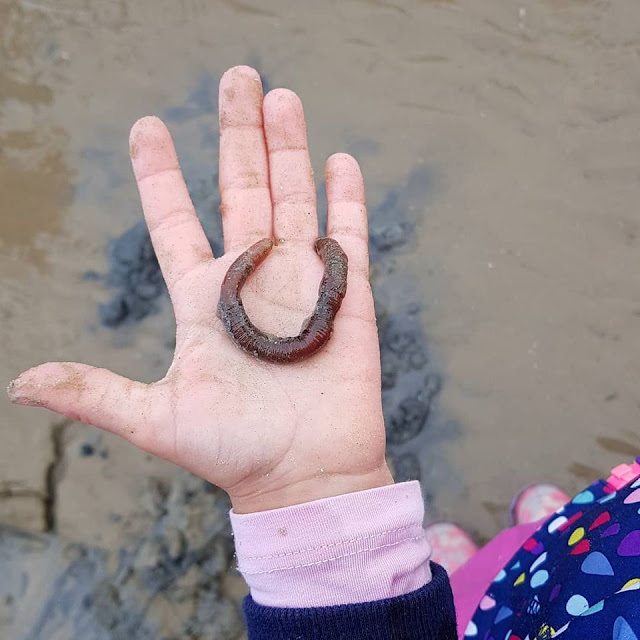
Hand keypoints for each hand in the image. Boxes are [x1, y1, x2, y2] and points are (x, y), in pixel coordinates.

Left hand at [8, 66, 392, 512]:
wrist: (303, 476)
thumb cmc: (233, 452)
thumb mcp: (157, 420)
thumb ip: (95, 393)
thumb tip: (19, 384)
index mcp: (202, 300)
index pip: (176, 221)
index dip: (161, 174)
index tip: (149, 125)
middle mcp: (251, 281)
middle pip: (241, 191)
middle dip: (237, 134)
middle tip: (237, 77)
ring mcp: (299, 284)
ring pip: (293, 200)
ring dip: (288, 149)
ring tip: (281, 98)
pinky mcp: (345, 298)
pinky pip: (347, 237)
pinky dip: (344, 200)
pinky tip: (339, 160)